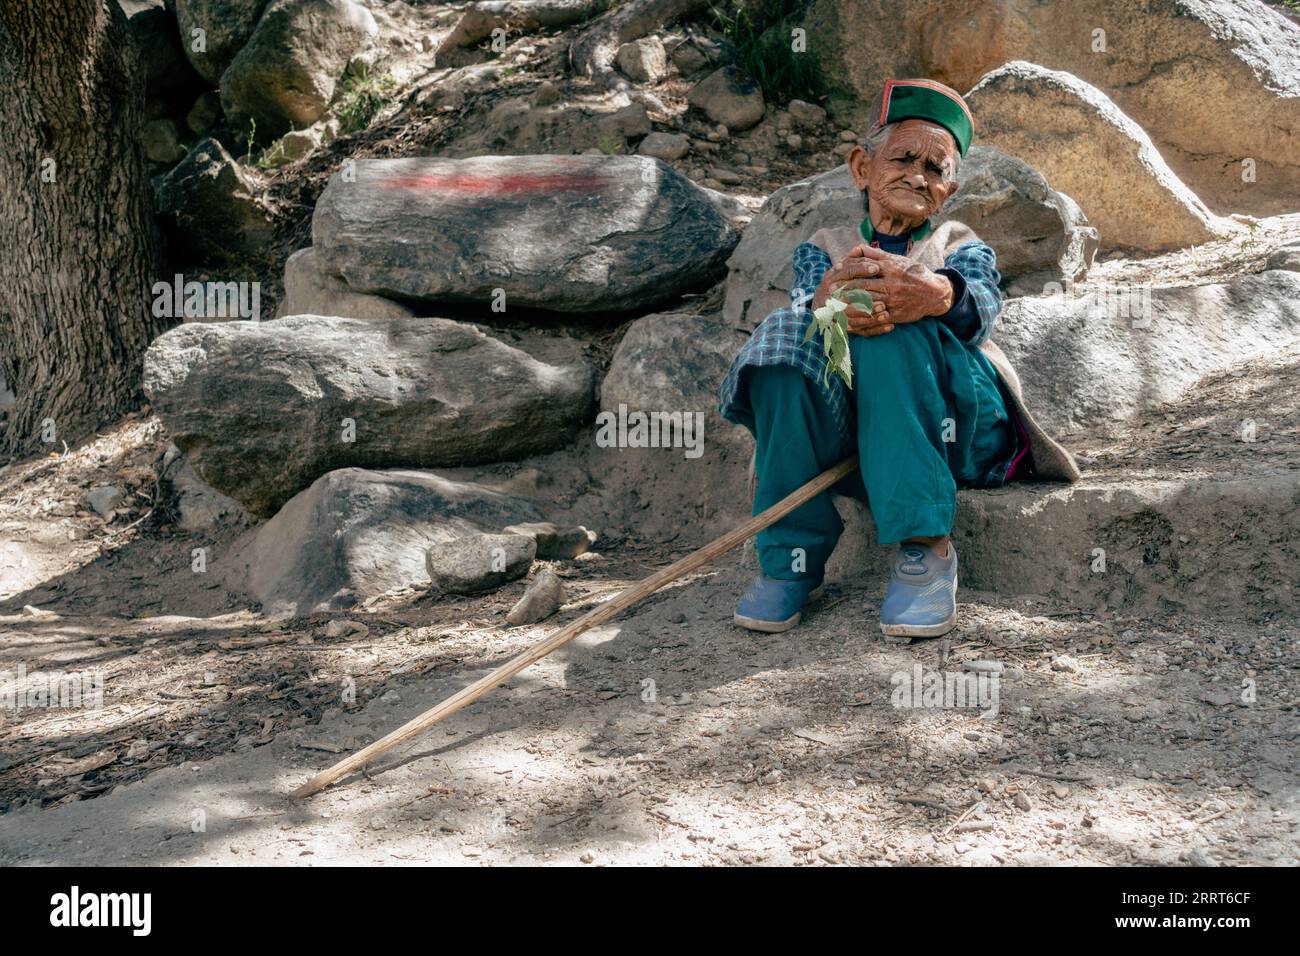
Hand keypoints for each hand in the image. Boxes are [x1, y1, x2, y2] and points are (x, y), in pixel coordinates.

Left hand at [820, 245, 953, 335]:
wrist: (934, 293)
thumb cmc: (912, 273)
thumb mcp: (896, 260)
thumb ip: (876, 254)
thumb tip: (856, 248)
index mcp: (890, 268)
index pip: (864, 268)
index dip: (847, 272)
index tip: (834, 275)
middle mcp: (891, 283)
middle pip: (862, 287)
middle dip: (844, 290)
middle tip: (829, 292)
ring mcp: (893, 300)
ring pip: (867, 303)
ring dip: (849, 306)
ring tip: (834, 307)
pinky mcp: (895, 314)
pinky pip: (875, 319)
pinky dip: (861, 321)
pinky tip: (849, 323)